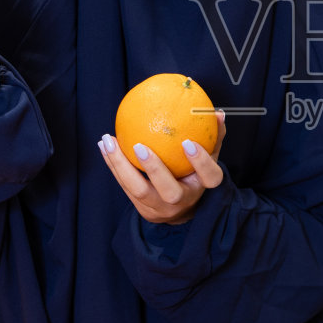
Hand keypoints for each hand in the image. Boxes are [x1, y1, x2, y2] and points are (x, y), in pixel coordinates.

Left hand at [99, 112, 226, 224]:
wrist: (179, 210)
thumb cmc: (194, 174)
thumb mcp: (207, 159)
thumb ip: (212, 137)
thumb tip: (218, 112)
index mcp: (202, 187)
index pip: (209, 176)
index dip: (200, 161)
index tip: (187, 141)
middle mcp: (182, 201)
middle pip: (170, 191)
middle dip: (154, 169)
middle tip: (139, 145)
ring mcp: (160, 208)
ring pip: (138, 190)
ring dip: (121, 165)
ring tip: (108, 140)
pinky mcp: (141, 208)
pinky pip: (124, 186)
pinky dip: (113, 165)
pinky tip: (104, 144)